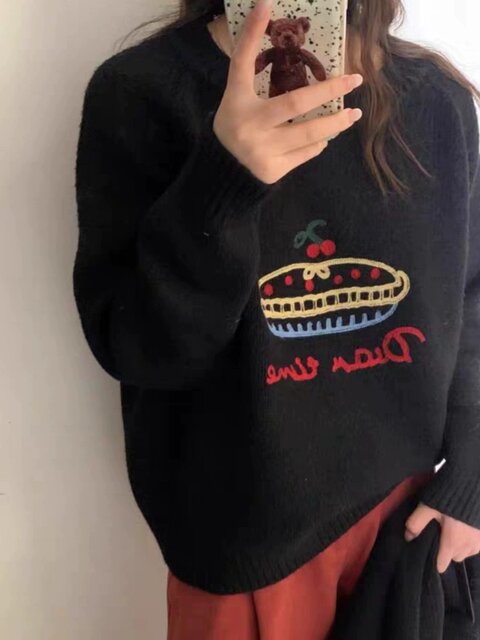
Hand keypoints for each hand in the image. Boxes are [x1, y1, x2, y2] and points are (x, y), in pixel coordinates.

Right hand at [212, 0, 363, 184]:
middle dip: (329, 90)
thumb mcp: (238, 94)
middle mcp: (248, 126)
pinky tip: (323, 138)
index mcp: (236, 101)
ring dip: (335, 122)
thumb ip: (253, 64)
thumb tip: (269, 14)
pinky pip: (304, 153)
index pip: (243, 61)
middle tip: (355, 79)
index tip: (267, 4)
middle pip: (295, 104)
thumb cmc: (237, 123)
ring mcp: (260, 151)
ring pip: (308, 134)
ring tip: (353, 114)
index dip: (253, 34)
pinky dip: (317, 144)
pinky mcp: (271, 170)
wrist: (225, 167)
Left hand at [404, 501, 479, 572]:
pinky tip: (464, 526)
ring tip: (452, 527)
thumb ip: (416, 523)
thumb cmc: (450, 497)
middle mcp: (469, 547)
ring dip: (459, 545)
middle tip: (440, 532)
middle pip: (454, 557)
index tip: (428, 551)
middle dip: (446, 549)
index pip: (442, 565)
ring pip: (465, 552)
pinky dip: (469, 539)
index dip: (433, 560)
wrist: (473, 484)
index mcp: (453, 543)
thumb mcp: (428, 507)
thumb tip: (408, 537)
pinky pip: (475, 544)